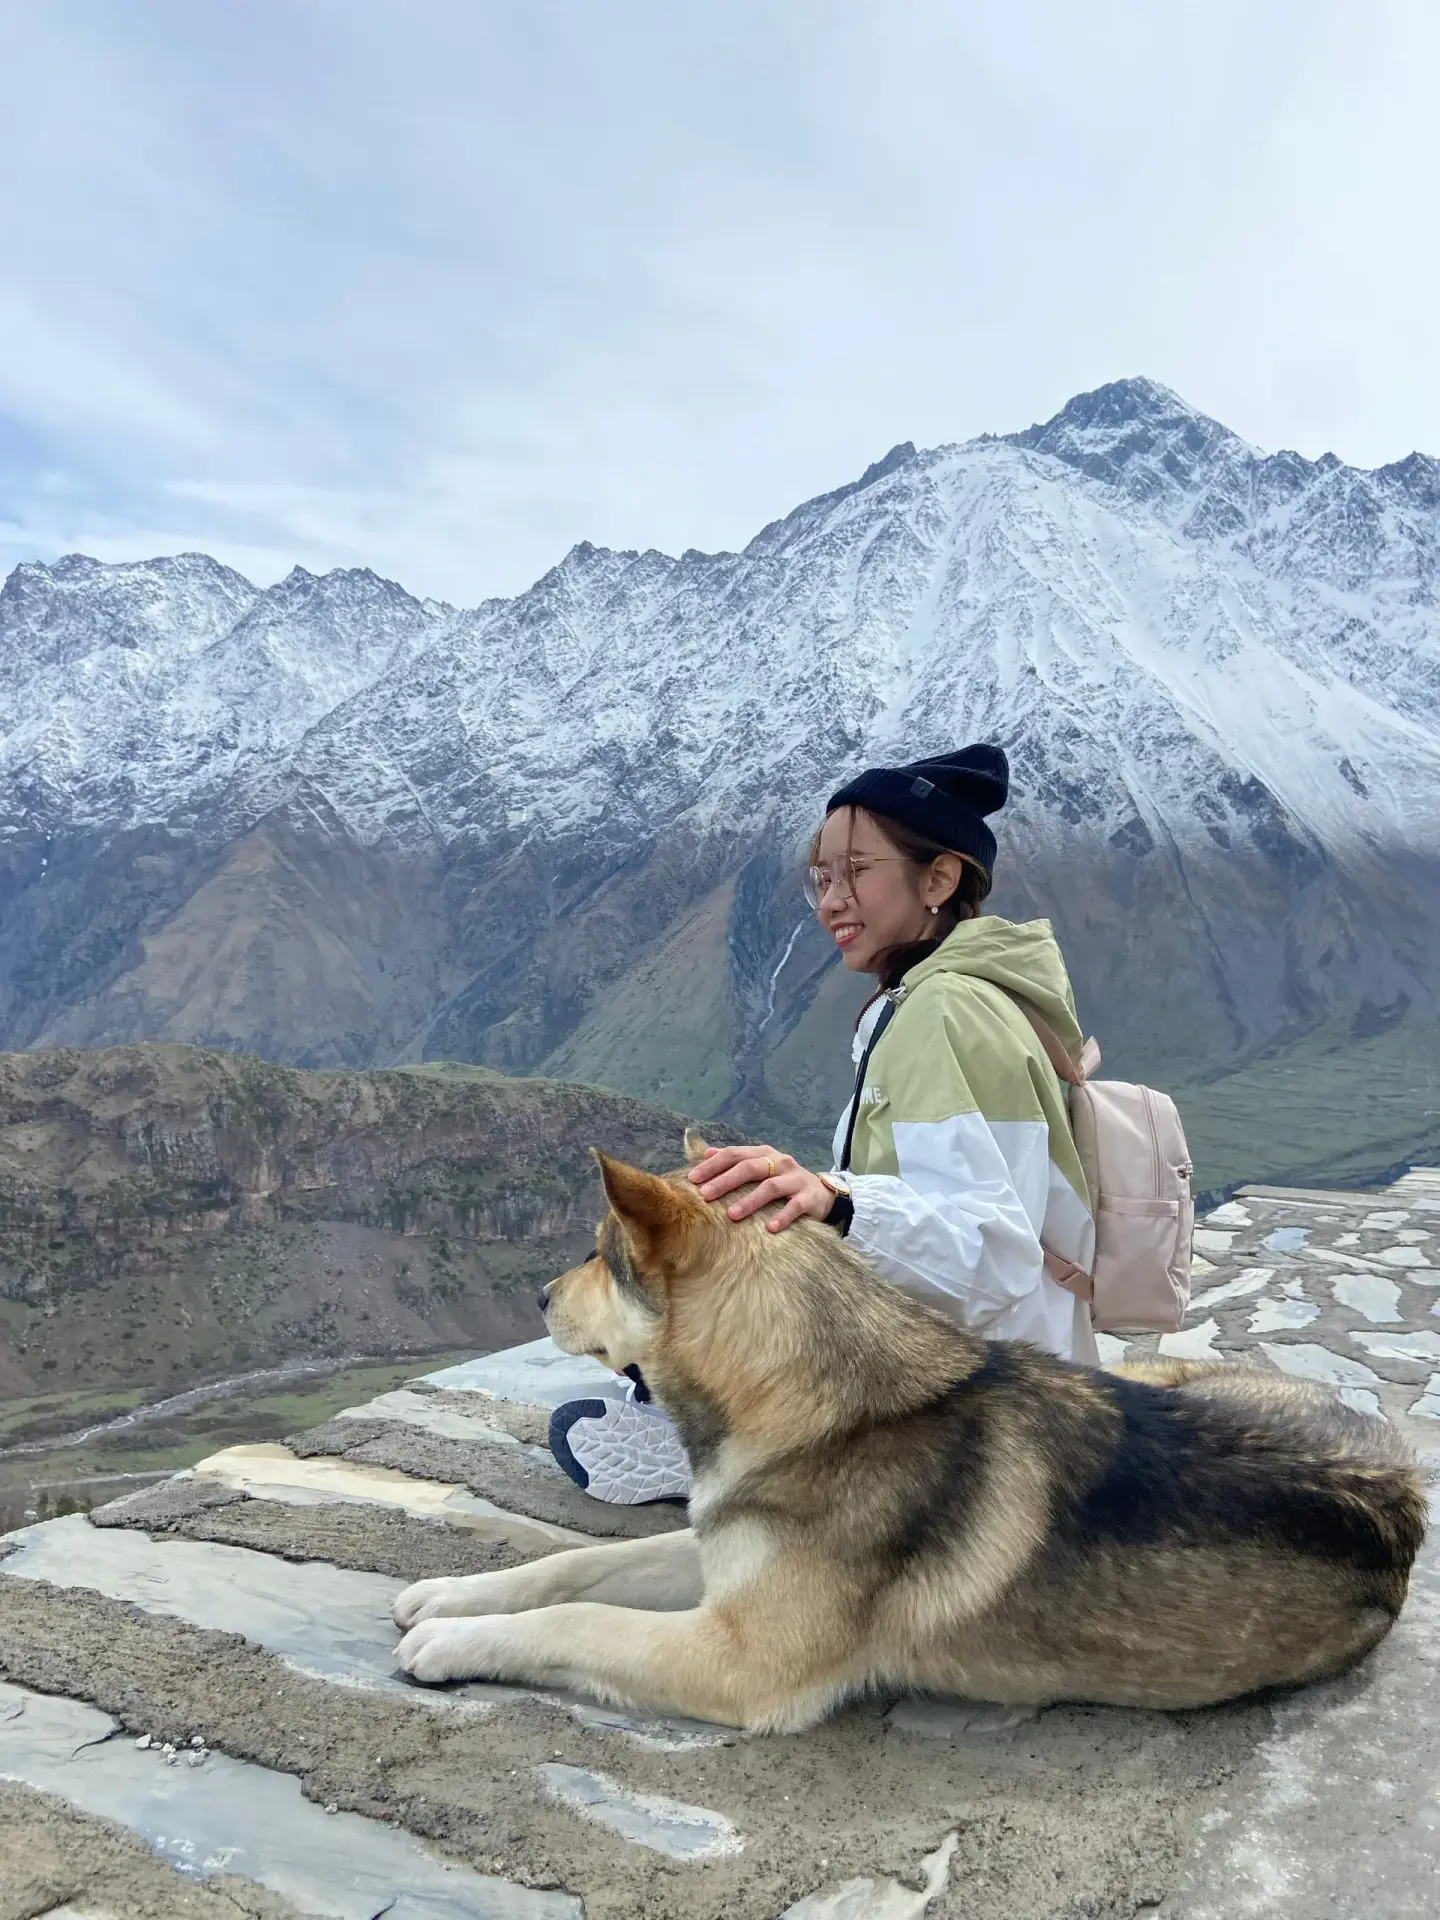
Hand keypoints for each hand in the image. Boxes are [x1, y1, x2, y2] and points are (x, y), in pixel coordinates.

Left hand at [688, 1143, 834, 1232]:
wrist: (823, 1194)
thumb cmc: (783, 1182)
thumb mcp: (761, 1167)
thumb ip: (736, 1160)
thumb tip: (705, 1153)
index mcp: (764, 1154)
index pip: (735, 1154)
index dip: (713, 1165)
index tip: (692, 1178)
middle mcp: (780, 1162)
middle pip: (749, 1168)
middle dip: (725, 1181)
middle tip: (705, 1195)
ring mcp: (795, 1179)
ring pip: (770, 1187)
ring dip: (750, 1201)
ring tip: (732, 1215)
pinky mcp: (809, 1197)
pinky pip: (795, 1206)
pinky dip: (783, 1216)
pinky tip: (770, 1228)